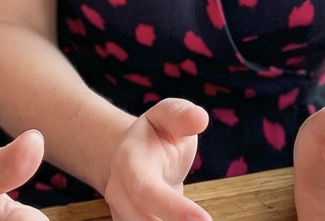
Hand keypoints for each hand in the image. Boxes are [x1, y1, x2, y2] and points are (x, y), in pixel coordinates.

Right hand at [104, 98, 210, 220]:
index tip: (205, 220)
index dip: (172, 208)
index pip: (146, 189)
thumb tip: (200, 118)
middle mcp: (119, 192)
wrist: (131, 157)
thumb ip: (182, 115)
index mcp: (128, 161)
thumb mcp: (169, 116)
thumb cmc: (157, 136)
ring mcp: (121, 214)